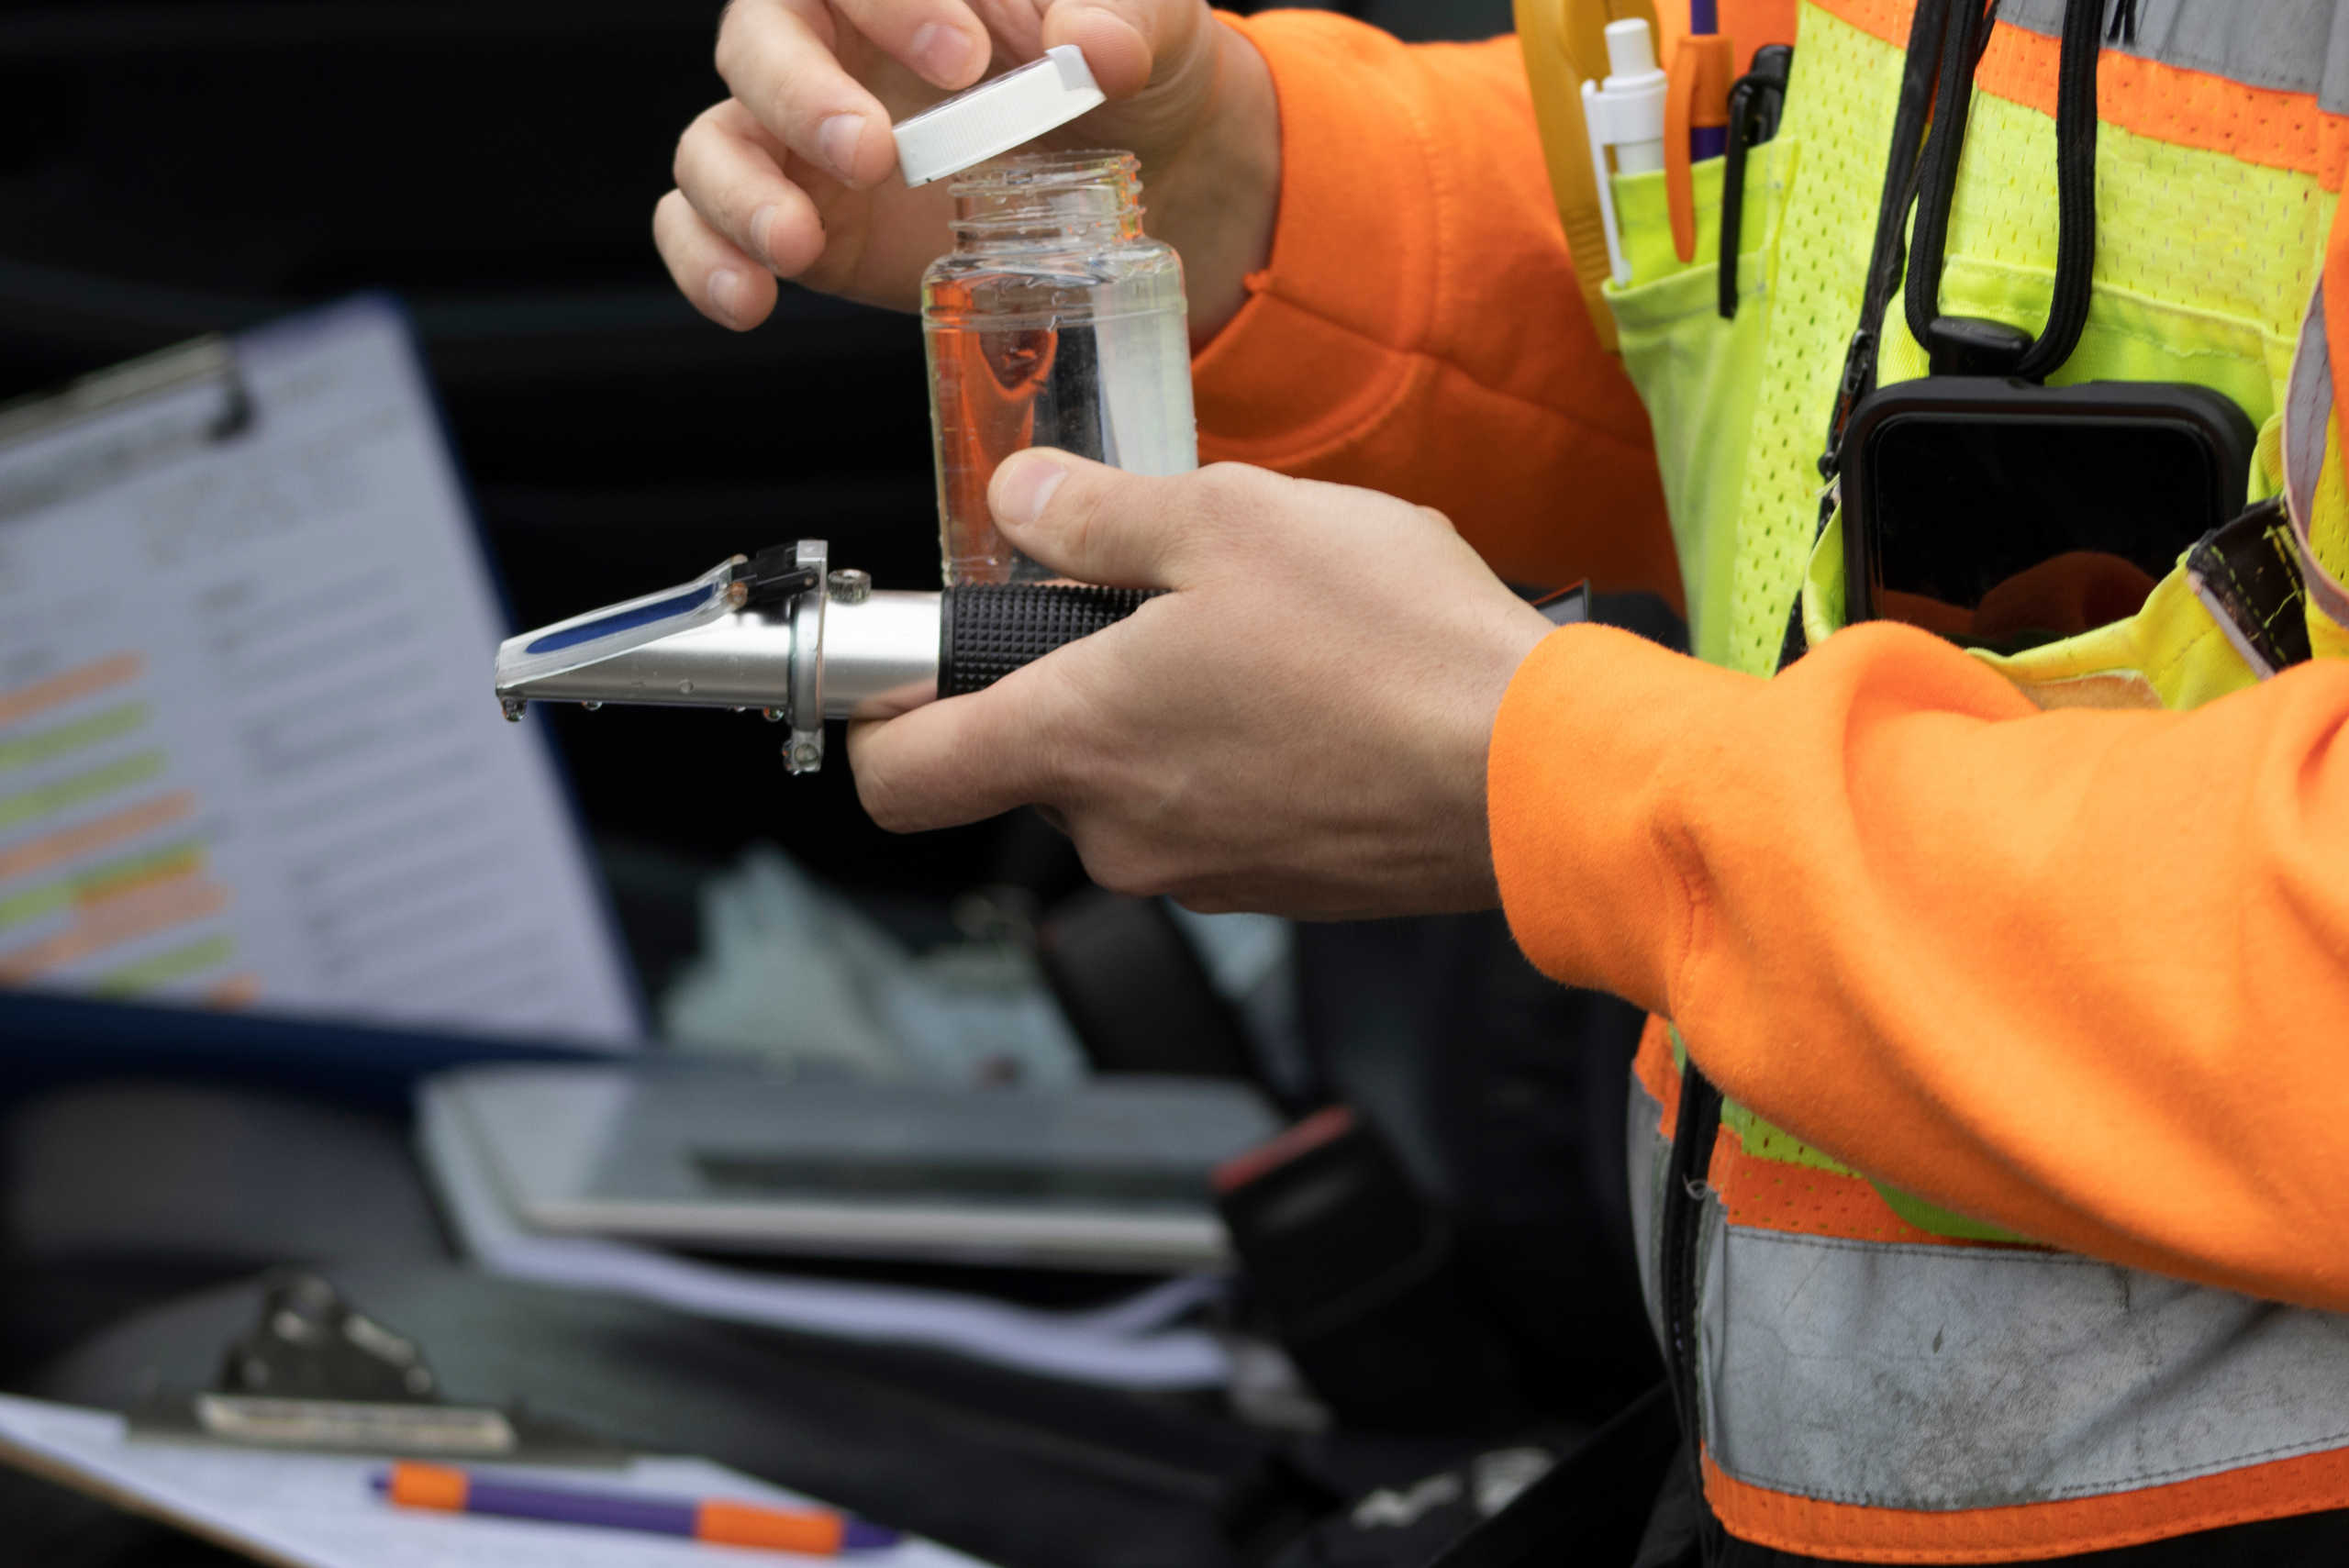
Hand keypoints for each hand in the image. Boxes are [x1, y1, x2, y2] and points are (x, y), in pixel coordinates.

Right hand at [654, 0, 1277, 338]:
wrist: (1145, 169)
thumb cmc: (1130, 71)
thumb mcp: (1155, 33)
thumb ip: (1127, 20)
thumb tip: (1092, 45)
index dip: (897, 4)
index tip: (966, 58)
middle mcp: (833, 46)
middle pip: (759, 40)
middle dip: (801, 95)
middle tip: (873, 154)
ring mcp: (804, 139)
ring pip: (717, 142)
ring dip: (740, 194)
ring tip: (797, 246)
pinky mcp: (800, 220)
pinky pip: (706, 229)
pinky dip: (708, 261)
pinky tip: (748, 298)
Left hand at [847, 453, 1558, 918]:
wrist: (1538, 771)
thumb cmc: (1391, 648)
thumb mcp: (1228, 520)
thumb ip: (1096, 512)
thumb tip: (1020, 502)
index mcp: (1078, 741)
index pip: (898, 778)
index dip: (880, 720)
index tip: (912, 667)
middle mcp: (1122, 832)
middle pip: (1034, 760)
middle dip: (1076, 678)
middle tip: (1163, 599)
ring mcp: (1202, 871)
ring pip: (1135, 780)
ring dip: (1169, 711)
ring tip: (1270, 639)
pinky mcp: (1278, 888)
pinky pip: (1215, 810)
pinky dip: (1239, 753)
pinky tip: (1321, 696)